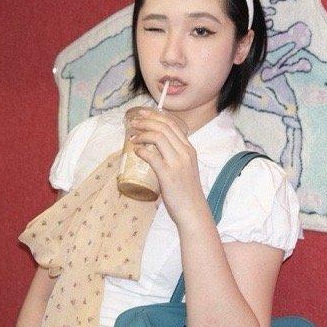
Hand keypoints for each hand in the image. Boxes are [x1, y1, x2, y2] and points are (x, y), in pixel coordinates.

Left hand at [125, 106, 203, 223]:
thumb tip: (155, 151)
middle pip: (164, 127)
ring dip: (142, 134)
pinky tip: (136, 151)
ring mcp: (177, 163)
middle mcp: (185, 153)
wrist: (193, 212)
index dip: (155, 116)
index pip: (172, 124)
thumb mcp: (185, 169)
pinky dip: (141, 150)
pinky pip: (152, 156)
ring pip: (158, 137)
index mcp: (189, 150)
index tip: (143, 114)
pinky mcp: (168, 175)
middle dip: (145, 121)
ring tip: (132, 137)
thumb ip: (174, 157)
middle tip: (133, 122)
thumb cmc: (187, 194)